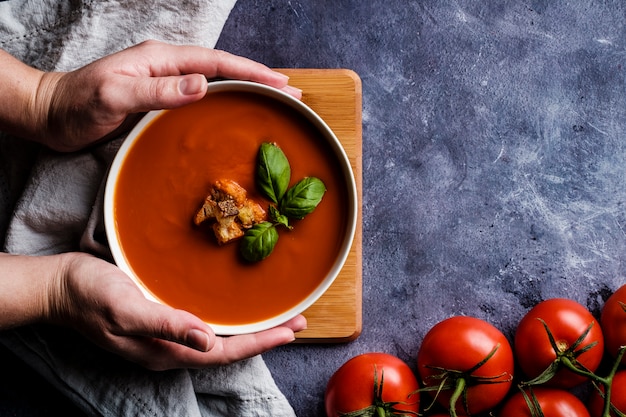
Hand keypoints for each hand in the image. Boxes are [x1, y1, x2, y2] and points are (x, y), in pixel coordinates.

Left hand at [35, 40, 301, 150]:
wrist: (51, 114)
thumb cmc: (78, 105)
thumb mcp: (115, 95)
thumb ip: (158, 91)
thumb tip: (204, 86)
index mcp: (161, 59)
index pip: (216, 62)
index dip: (251, 71)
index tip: (280, 83)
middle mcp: (166, 66)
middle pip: (222, 69)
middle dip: (258, 79)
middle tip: (290, 94)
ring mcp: (164, 82)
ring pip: (215, 82)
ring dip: (245, 90)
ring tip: (273, 102)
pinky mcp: (159, 99)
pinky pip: (201, 97)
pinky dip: (224, 102)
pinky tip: (235, 112)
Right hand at [48, 252, 306, 370]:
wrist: (61, 287)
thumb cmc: (90, 294)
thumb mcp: (125, 307)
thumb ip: (165, 324)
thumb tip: (207, 340)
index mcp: (165, 350)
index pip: (224, 352)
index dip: (260, 342)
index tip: (291, 331)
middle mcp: (170, 349)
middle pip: (228, 348)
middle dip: (265, 337)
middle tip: (298, 322)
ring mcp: (164, 337)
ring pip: (219, 339)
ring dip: (250, 330)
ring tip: (278, 319)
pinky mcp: (160, 322)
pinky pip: (204, 327)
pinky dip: (228, 321)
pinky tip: (237, 312)